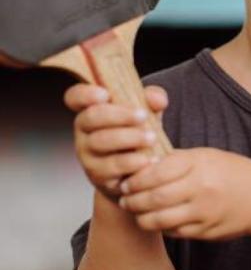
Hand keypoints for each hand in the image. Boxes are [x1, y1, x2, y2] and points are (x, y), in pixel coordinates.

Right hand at [65, 82, 168, 198]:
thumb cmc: (138, 132)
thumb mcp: (147, 112)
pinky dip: (132, 162)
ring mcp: (87, 154)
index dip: (85, 94)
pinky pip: (111, 167)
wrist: (139, 170)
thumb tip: (157, 99)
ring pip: (100, 142)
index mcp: (92, 109)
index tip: (105, 94)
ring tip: (152, 138)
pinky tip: (148, 159)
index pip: (75, 97)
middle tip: (144, 116)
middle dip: (120, 115)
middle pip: (91, 117)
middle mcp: (84, 131)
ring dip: (129, 138)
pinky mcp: (97, 175)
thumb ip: (153, 99)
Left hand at [117, 147, 250, 240]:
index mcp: (200, 164)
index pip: (157, 171)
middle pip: (153, 197)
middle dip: (132, 198)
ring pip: (158, 220)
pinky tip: (156, 218)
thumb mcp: (208, 156)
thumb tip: (144, 164)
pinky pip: (172, 231)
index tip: (126, 178)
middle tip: (123, 196)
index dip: (136, 177)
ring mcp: (203, 213)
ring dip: (140, 216)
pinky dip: (159, 226)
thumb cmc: (234, 172)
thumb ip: (178, 160)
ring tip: (135, 209)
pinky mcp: (204, 232)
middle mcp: (201, 189)